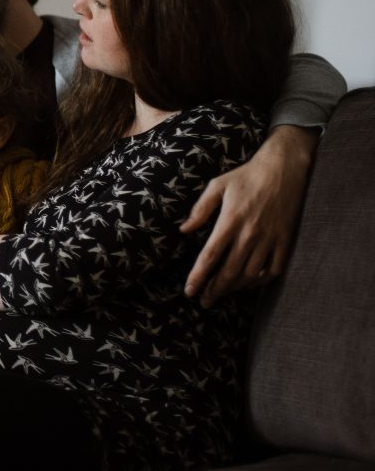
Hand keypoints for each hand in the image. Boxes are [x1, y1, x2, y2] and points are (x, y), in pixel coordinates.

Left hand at [181, 125, 317, 306]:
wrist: (284, 168)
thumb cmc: (246, 176)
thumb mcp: (217, 186)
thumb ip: (200, 210)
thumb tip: (184, 231)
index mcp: (230, 221)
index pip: (210, 256)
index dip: (199, 276)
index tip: (190, 291)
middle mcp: (250, 234)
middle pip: (229, 271)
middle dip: (214, 290)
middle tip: (204, 302)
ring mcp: (270, 239)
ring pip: (250, 274)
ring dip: (234, 288)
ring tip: (222, 294)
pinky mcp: (285, 240)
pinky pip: (274, 269)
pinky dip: (261, 280)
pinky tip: (249, 283)